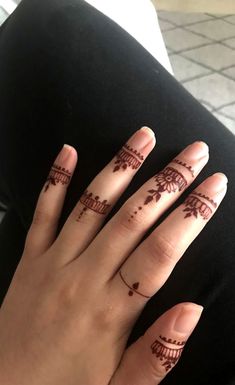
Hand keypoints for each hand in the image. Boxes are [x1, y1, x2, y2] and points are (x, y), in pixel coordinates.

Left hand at [0, 127, 226, 384]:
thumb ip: (157, 352)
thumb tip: (193, 310)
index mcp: (112, 310)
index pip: (162, 250)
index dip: (192, 215)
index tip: (214, 186)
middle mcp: (84, 277)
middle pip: (134, 218)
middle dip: (169, 181)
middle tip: (194, 151)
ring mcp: (53, 263)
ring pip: (92, 204)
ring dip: (122, 167)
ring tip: (144, 136)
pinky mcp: (30, 258)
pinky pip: (42, 212)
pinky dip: (55, 179)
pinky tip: (68, 151)